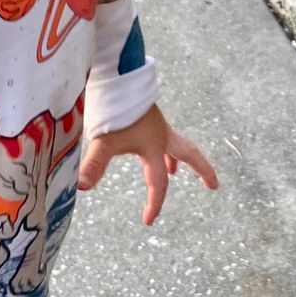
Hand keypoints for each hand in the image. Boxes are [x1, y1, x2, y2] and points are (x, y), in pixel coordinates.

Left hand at [77, 105, 218, 225]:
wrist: (118, 75)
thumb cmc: (115, 107)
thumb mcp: (105, 138)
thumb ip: (95, 164)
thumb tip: (82, 187)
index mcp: (155, 145)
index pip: (158, 181)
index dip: (154, 203)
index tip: (148, 221)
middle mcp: (160, 134)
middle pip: (189, 155)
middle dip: (202, 170)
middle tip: (213, 185)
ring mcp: (155, 123)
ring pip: (174, 145)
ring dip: (177, 160)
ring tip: (176, 171)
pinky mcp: (146, 115)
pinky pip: (159, 136)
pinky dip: (159, 147)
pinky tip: (149, 146)